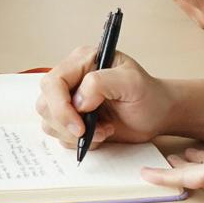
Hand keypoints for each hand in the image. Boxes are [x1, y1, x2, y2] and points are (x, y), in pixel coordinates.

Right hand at [36, 47, 171, 149]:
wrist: (157, 113)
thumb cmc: (148, 94)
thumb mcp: (132, 82)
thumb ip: (101, 83)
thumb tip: (78, 101)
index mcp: (83, 61)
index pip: (53, 82)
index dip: (61, 107)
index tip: (80, 126)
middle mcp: (72, 78)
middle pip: (46, 104)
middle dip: (67, 124)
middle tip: (96, 131)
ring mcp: (70, 99)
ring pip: (49, 121)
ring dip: (75, 135)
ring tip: (104, 130)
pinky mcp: (73, 119)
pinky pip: (60, 135)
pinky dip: (79, 141)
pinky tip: (101, 134)